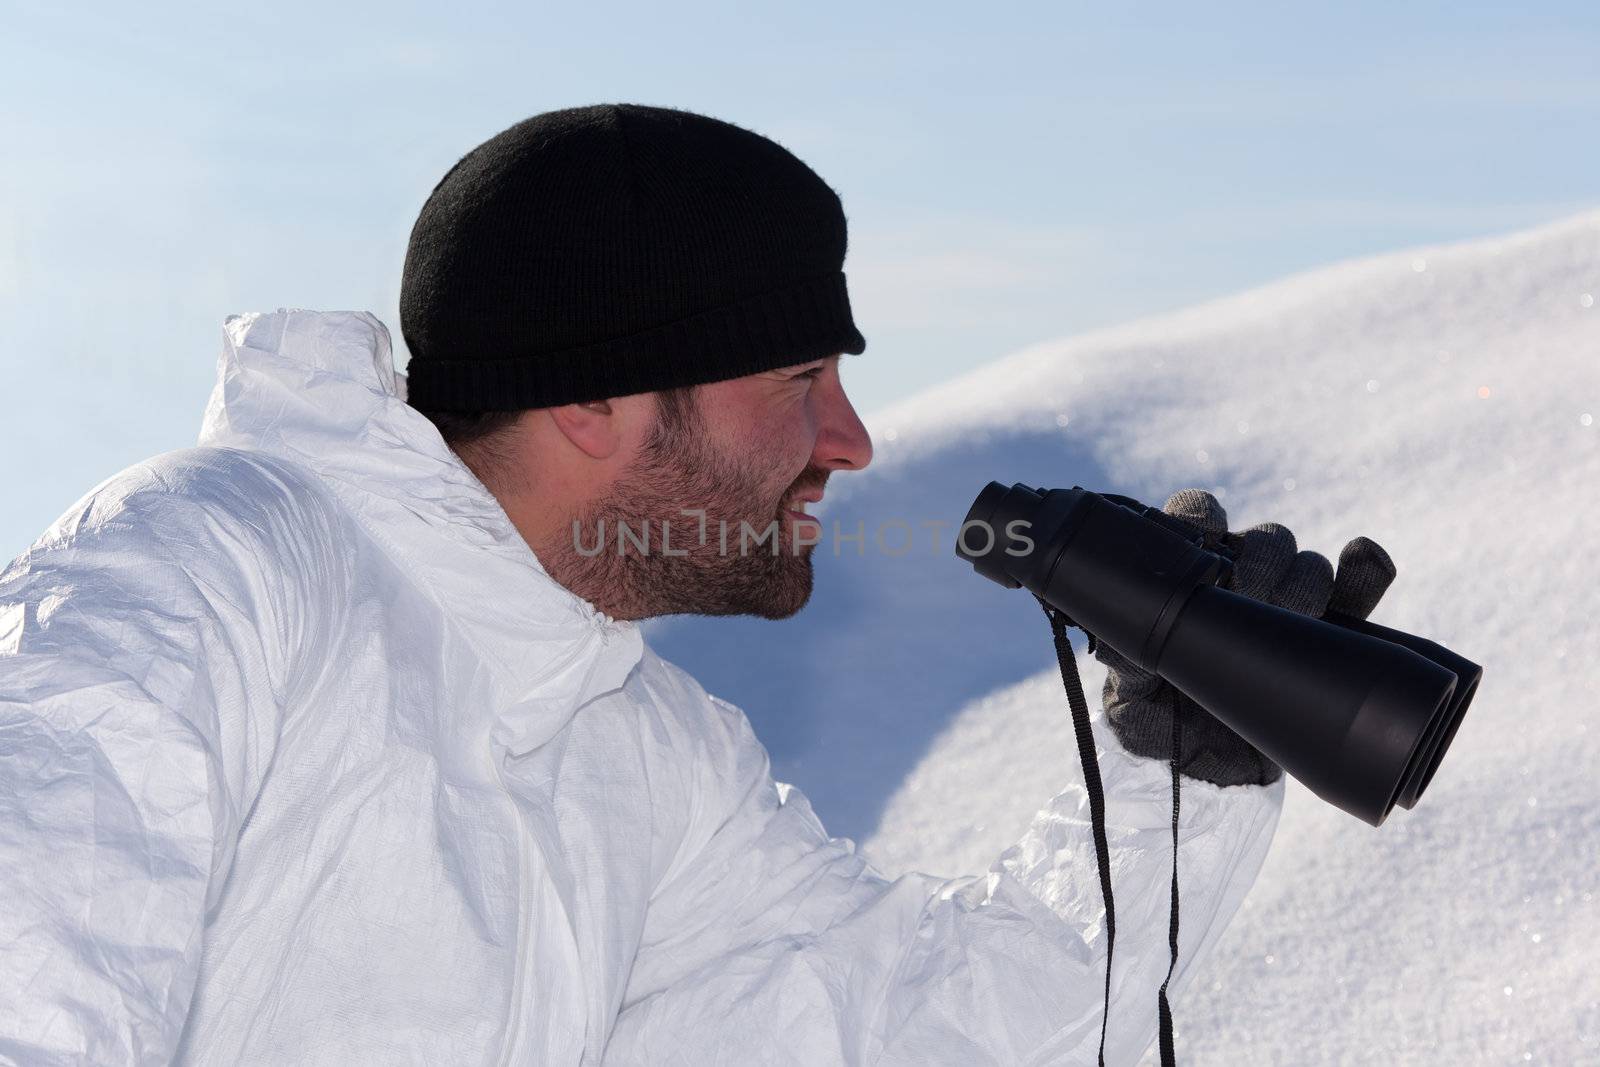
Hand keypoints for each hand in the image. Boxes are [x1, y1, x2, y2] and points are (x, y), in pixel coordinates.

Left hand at [1093, 488, 1397, 785]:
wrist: (1211, 769)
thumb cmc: (1160, 722)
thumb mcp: (1128, 700)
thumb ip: (1124, 668)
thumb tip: (1119, 645)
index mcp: (1187, 580)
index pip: (1197, 519)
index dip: (1204, 515)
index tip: (1205, 535)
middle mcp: (1238, 580)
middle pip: (1265, 541)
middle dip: (1260, 563)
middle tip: (1247, 596)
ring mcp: (1285, 605)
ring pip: (1307, 564)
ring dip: (1303, 583)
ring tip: (1285, 618)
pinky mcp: (1328, 635)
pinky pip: (1357, 590)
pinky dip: (1365, 571)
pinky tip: (1360, 559)